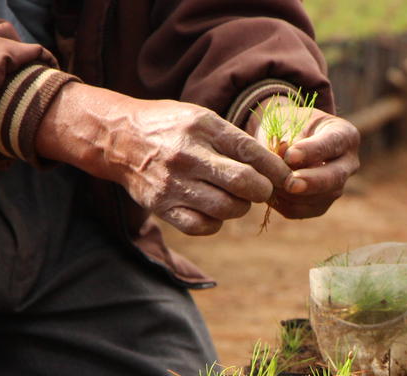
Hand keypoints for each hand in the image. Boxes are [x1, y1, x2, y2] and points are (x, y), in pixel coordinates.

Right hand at [37, 82, 291, 234]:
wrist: (118, 138)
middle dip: (262, 191)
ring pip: (227, 209)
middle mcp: (188, 155)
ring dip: (239, 208)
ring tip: (234, 198)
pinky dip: (215, 223)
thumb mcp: (201, 118)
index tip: (288, 179)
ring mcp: (174, 183)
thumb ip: (234, 141)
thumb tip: (275, 167)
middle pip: (244, 183)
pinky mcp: (162, 206)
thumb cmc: (169, 127)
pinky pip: (202, 226)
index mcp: (203, 127)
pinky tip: (213, 211)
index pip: (252, 153)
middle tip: (260, 190)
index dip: (277, 170)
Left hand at [249, 98, 359, 218]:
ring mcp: (338, 187)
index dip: (311, 151)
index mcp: (344, 135)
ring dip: (291, 194)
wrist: (288, 140)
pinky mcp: (321, 204)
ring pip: (319, 199)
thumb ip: (286, 141)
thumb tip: (284, 159)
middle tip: (290, 183)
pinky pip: (303, 211)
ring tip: (268, 182)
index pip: (332, 144)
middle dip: (310, 182)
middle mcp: (348, 163)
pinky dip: (284, 204)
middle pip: (335, 178)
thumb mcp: (287, 124)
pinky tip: (269, 192)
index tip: (290, 155)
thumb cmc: (289, 125)